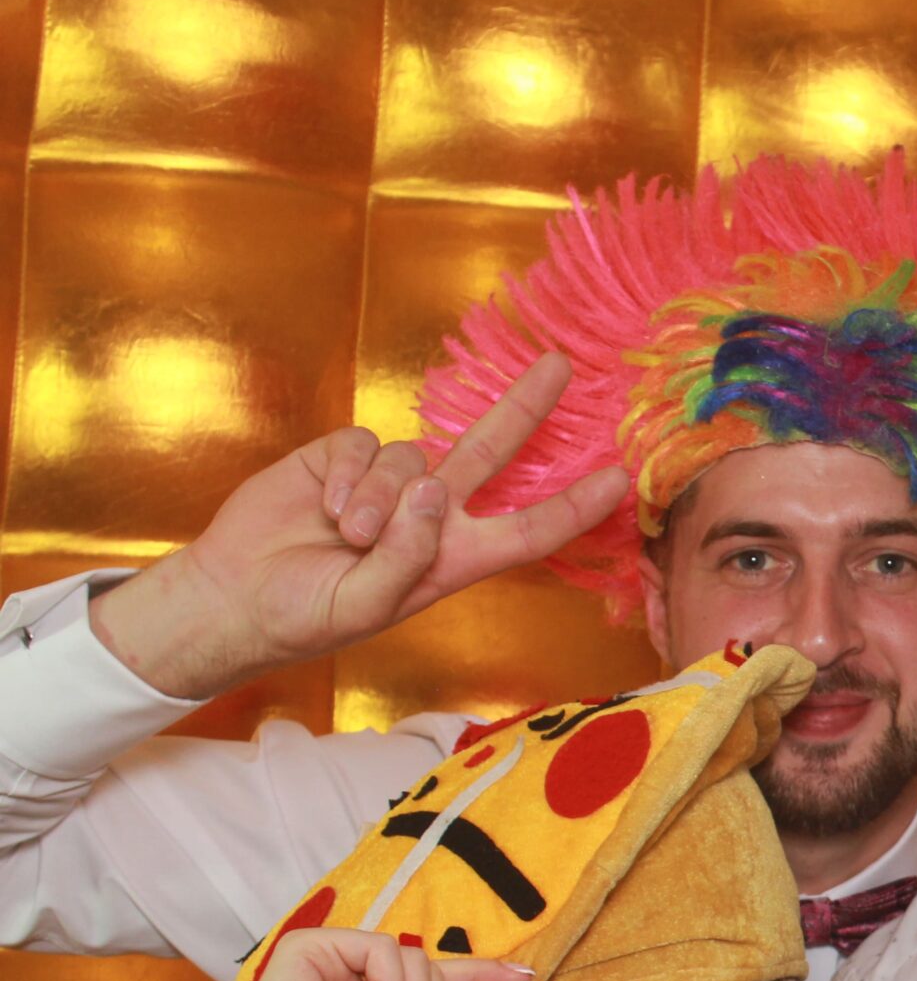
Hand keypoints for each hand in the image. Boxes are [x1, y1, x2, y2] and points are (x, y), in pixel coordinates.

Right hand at [88, 354, 627, 699]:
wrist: (234, 596)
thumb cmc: (306, 614)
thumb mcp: (365, 605)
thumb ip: (406, 555)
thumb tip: (434, 487)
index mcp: (454, 559)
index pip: (527, 531)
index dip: (572, 507)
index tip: (617, 483)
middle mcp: (432, 515)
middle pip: (492, 452)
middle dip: (525, 406)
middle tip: (562, 366)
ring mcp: (391, 482)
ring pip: (413, 458)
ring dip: (379, 499)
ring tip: (344, 536)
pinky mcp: (344, 457)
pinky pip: (365, 445)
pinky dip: (348, 477)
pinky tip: (325, 508)